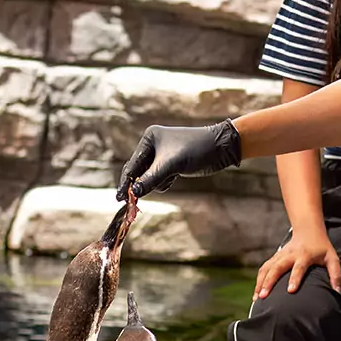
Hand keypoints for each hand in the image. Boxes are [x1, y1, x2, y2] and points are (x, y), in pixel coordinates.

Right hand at [115, 121, 242, 198]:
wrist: (221, 148)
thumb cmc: (196, 150)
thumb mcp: (171, 166)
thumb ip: (150, 179)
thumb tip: (133, 192)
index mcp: (149, 138)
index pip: (132, 164)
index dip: (126, 182)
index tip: (120, 198)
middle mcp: (153, 145)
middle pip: (139, 171)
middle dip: (142, 183)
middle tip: (131, 202)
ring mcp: (162, 155)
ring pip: (150, 177)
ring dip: (157, 183)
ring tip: (170, 178)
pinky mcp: (171, 164)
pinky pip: (160, 178)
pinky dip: (165, 182)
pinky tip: (175, 178)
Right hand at [256, 231, 340, 298]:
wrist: (308, 230)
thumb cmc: (322, 247)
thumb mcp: (332, 258)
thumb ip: (335, 274)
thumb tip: (337, 292)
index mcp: (305, 255)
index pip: (299, 267)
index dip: (294, 278)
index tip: (290, 291)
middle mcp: (290, 254)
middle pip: (277, 268)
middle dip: (269, 282)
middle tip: (263, 296)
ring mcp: (280, 255)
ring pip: (267, 268)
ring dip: (260, 283)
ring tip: (257, 298)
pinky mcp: (274, 257)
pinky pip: (264, 268)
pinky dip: (259, 280)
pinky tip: (256, 293)